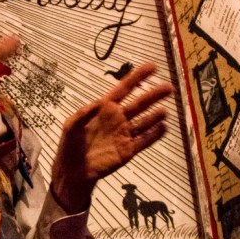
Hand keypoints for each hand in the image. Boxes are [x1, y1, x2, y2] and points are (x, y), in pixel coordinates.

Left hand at [50, 63, 172, 212]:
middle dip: (154, 95)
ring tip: (165, 110)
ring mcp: (124, 134)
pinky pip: (144, 140)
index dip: (137, 77)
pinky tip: (164, 128)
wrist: (74, 172)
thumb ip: (84, 114)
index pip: (124, 89)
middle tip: (169, 87)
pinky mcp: (128, 150)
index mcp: (105, 108)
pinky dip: (154, 135)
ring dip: (156, 115)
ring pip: (145, 122)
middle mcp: (118, 119)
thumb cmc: (70, 146)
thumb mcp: (71, 126)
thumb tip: (100, 102)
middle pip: (139, 103)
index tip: (152, 67)